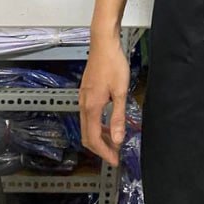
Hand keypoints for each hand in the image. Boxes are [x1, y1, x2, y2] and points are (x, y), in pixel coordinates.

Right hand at [79, 37, 130, 166]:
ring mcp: (83, 97)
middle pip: (87, 135)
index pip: (94, 138)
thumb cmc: (113, 64)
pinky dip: (97, 125)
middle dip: (100, 148)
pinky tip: (108, 122)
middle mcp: (83, 104)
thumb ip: (118, 116)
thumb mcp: (120, 91)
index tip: (115, 160)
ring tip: (114, 141)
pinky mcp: (86, 91)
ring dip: (99, 136)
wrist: (103, 43)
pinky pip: (89, 115)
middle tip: (115, 154)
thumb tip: (118, 139)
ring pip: (87, 125)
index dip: (104, 152)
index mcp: (91, 107)